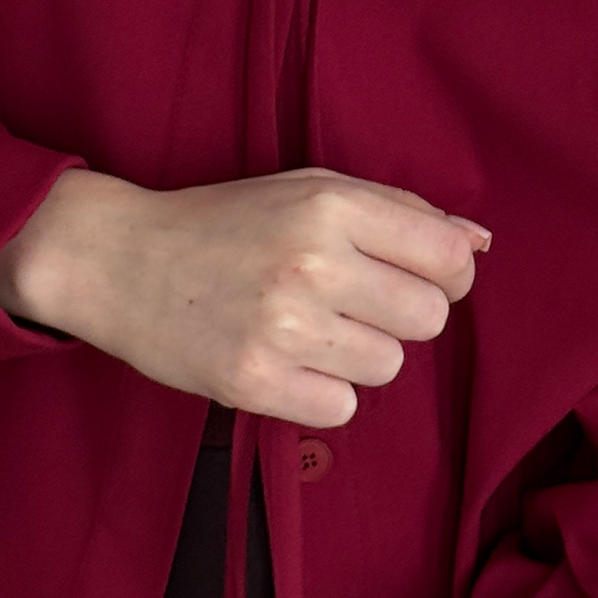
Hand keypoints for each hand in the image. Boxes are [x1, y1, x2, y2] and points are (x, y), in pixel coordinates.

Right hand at [0, 166, 489, 428]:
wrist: (118, 259)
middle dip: (398, 316)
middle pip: (428, 319)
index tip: (413, 278)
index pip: (450, 259)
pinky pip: (341, 408)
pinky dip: (320, 392)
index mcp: (331, 205)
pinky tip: (284, 362)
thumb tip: (478, 242)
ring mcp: (281, 326)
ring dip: (358, 356)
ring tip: (306, 330)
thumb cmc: (225, 222)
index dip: (446, 276)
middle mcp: (311, 263)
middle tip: (347, 305)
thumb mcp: (309, 190)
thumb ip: (398, 210)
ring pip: (388, 367)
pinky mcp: (252, 382)